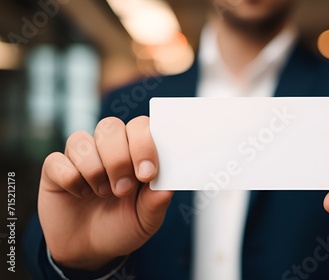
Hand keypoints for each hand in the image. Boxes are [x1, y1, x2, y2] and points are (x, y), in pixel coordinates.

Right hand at [38, 116, 173, 269]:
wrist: (89, 250)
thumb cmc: (123, 226)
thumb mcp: (146, 220)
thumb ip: (156, 202)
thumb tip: (167, 186)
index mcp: (136, 151)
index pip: (141, 126)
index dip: (144, 144)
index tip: (147, 173)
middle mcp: (109, 147)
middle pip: (110, 127)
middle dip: (118, 159)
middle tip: (123, 190)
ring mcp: (81, 155)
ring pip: (82, 140)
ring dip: (94, 171)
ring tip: (102, 194)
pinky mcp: (55, 168)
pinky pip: (57, 161)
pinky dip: (71, 181)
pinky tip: (80, 195)